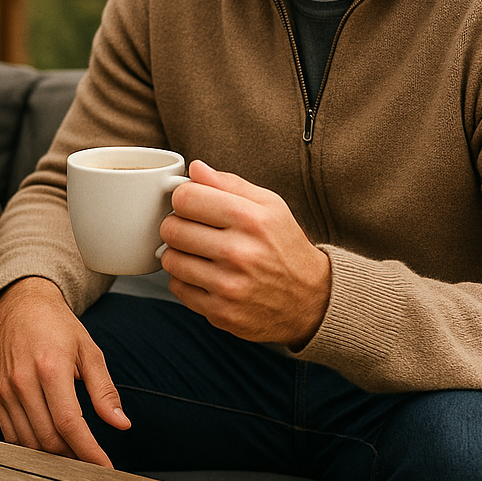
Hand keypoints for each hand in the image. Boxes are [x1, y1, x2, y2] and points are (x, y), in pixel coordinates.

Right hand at [0, 277, 129, 466]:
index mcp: (51, 367)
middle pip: (49, 438)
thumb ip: (104, 390)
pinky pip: (10, 435)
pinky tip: (47, 443)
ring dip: (53, 456)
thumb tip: (121, 423)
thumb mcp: (89, 350)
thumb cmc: (57, 325)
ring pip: (29, 442)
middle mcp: (24, 380)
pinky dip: (30, 447)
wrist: (21, 305)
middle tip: (92, 460)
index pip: (70, 423)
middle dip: (74, 457)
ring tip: (73, 454)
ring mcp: (6, 389)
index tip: (105, 467)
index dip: (89, 452)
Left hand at [159, 159, 330, 348]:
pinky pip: (177, 287)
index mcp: (249, 219)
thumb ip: (228, 183)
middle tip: (193, 229)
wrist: (311, 301)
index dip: (182, 198)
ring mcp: (228, 286)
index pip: (185, 198)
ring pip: (170, 259)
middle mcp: (239, 253)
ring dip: (179, 254)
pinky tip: (204, 275)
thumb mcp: (269, 205)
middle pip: (171, 228)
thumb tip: (195, 168)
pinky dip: (185, 280)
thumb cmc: (285, 246)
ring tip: (199, 253)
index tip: (191, 204)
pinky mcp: (221, 312)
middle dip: (177, 225)